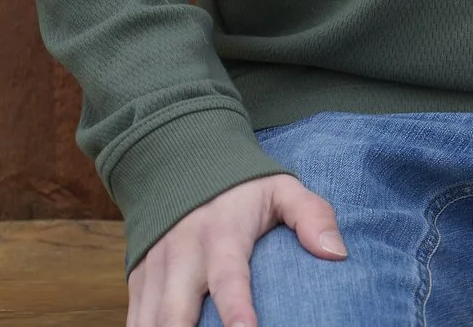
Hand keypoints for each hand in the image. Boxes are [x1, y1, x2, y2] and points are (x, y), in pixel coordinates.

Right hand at [125, 173, 344, 326]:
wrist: (178, 162)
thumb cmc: (241, 187)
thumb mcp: (282, 188)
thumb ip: (311, 216)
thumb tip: (337, 254)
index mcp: (221, 234)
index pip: (229, 279)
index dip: (236, 311)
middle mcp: (182, 256)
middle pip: (176, 313)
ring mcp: (154, 272)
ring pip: (149, 322)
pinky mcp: (138, 282)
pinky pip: (136, 321)